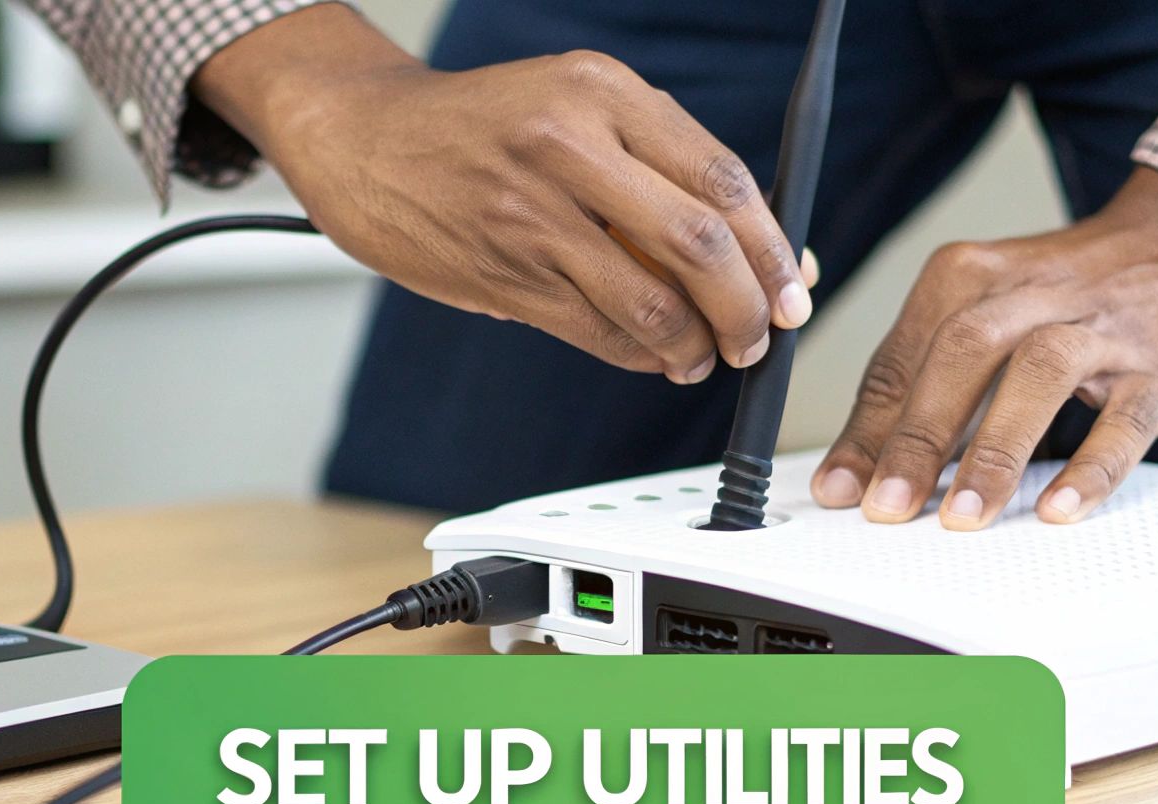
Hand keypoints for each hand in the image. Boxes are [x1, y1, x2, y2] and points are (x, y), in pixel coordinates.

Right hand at [194, 4, 813, 383]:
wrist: (365, 140)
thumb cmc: (484, 126)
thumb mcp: (577, 106)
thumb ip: (661, 166)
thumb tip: (760, 248)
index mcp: (602, 92)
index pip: (719, 178)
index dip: (771, 247)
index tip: (793, 286)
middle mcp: (568, 147)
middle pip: (697, 245)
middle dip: (746, 308)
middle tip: (760, 336)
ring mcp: (532, 216)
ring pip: (649, 304)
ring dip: (694, 347)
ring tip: (703, 355)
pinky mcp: (504, 274)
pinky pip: (597, 332)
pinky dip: (640, 355)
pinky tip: (652, 354)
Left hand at [810, 167, 1157, 527]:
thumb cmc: (1068, 295)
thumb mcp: (985, 315)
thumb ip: (920, 385)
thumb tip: (854, 472)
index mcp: (968, 275)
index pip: (903, 358)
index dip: (867, 430)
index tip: (839, 490)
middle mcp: (1031, 292)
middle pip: (960, 358)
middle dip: (917, 438)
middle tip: (886, 507)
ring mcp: (1101, 326)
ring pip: (1039, 377)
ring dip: (994, 450)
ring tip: (962, 516)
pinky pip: (1125, 419)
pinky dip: (1091, 467)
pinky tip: (1059, 508)